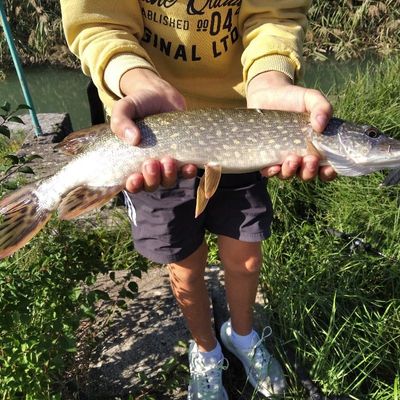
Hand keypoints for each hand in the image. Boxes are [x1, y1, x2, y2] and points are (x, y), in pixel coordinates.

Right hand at [110, 68, 196, 192]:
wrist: (160, 96)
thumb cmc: (138, 105)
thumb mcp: (124, 108)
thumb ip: (120, 121)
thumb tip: (133, 140)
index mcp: (131, 163)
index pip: (132, 184)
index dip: (134, 185)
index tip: (134, 178)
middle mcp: (149, 168)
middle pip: (151, 185)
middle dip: (151, 178)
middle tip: (151, 163)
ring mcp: (166, 165)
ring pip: (168, 181)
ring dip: (168, 175)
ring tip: (168, 160)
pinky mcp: (182, 159)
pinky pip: (186, 172)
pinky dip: (188, 172)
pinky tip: (189, 166)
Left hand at [247, 71, 336, 180]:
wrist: (267, 93)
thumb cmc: (293, 98)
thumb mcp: (311, 98)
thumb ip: (322, 107)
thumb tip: (321, 125)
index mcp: (315, 147)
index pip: (326, 168)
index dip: (329, 172)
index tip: (329, 167)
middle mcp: (300, 157)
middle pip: (307, 174)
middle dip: (310, 171)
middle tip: (310, 159)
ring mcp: (282, 158)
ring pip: (288, 175)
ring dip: (292, 171)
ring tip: (292, 159)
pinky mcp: (265, 157)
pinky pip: (268, 172)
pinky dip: (272, 172)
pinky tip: (274, 167)